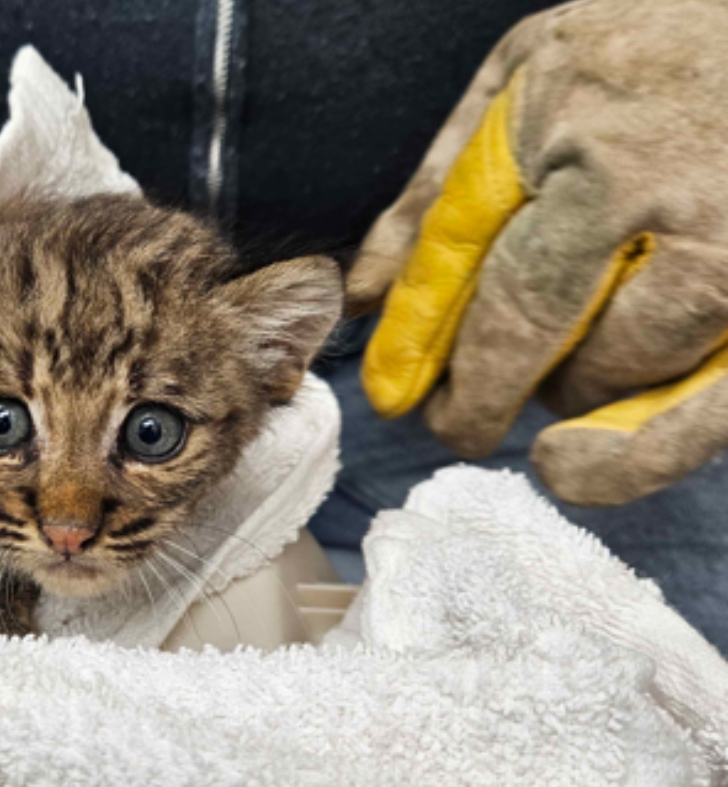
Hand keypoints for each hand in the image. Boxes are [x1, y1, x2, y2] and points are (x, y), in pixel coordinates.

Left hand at [348, 0, 727, 505]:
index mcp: (571, 128)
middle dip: (473, 392)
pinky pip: (700, 415)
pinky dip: (630, 459)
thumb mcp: (525, 78)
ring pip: (607, 371)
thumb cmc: (645, 48)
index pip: (463, 257)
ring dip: (560, 394)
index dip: (417, 338)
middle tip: (453, 420)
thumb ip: (443, 184)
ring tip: (551, 379)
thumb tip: (365, 292)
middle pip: (526, 326)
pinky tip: (571, 467)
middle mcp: (651, 187)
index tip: (390, 391)